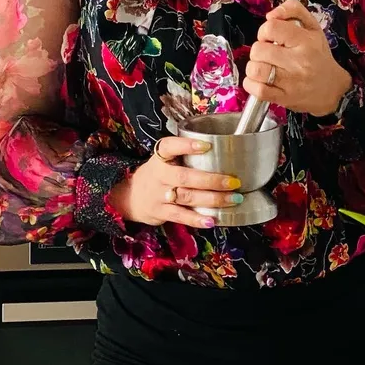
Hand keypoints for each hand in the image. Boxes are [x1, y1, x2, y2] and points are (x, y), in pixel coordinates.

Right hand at [107, 137, 243, 229]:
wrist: (131, 197)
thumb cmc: (158, 175)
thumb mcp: (165, 160)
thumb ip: (186, 156)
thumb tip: (225, 153)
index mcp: (160, 157)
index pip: (170, 146)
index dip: (187, 145)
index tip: (207, 145)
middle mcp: (159, 174)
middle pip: (185, 176)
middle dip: (212, 179)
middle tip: (234, 181)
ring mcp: (159, 195)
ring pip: (187, 197)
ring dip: (212, 199)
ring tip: (233, 199)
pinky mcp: (161, 212)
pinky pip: (181, 216)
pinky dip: (197, 219)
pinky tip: (213, 219)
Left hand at [244, 0, 352, 117]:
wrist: (332, 88)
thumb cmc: (318, 56)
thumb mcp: (312, 26)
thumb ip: (293, 10)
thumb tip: (271, 15)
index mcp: (305, 40)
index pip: (271, 28)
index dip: (264, 31)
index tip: (269, 38)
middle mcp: (298, 61)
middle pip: (258, 50)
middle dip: (258, 51)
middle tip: (267, 54)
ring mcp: (291, 81)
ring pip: (255, 70)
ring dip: (253, 68)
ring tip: (262, 68)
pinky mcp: (284, 98)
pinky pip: (258, 90)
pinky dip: (251, 84)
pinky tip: (258, 81)